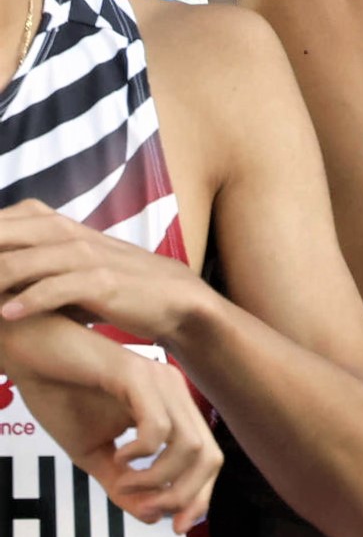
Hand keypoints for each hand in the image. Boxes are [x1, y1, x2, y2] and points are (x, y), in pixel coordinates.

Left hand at [0, 200, 205, 345]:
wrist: (171, 297)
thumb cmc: (114, 286)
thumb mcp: (69, 269)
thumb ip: (30, 266)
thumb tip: (1, 279)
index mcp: (56, 228)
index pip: (3, 221)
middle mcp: (67, 235)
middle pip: (5, 234)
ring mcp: (86, 256)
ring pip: (25, 261)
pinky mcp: (103, 281)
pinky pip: (59, 288)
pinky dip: (30, 300)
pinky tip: (8, 315)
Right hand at [4, 314, 221, 533]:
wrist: (33, 352)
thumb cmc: (62, 394)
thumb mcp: (93, 452)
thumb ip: (122, 483)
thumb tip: (153, 517)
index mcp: (171, 407)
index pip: (209, 458)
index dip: (199, 497)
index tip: (174, 527)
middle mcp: (175, 392)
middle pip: (209, 456)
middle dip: (184, 495)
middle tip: (147, 509)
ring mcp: (160, 381)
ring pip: (189, 446)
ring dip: (157, 479)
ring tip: (122, 480)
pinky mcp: (137, 376)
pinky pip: (157, 426)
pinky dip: (141, 454)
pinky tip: (118, 455)